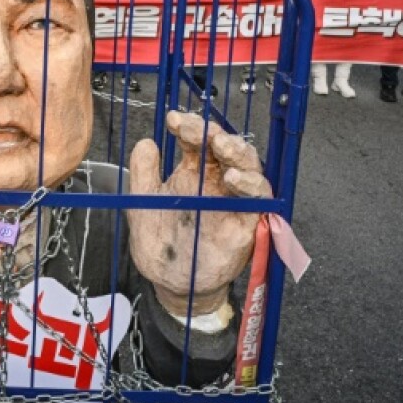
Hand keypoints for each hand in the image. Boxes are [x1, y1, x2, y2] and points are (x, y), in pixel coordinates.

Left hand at [127, 111, 271, 317]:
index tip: (173, 119)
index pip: (198, 139)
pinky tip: (233, 179)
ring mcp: (233, 200)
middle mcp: (216, 182)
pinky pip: (259, 198)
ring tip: (220, 146)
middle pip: (225, 146)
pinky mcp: (246, 222)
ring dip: (238, 151)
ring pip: (248, 166)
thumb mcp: (143, 203)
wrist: (170, 283)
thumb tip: (146, 142)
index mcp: (193, 172)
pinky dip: (251, 184)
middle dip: (214, 132)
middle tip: (198, 129)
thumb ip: (143, 173)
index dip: (189, 125)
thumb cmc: (161, 243)